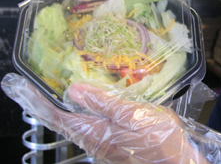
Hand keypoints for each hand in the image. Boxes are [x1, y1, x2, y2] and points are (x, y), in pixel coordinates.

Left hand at [1, 73, 202, 163]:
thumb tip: (73, 90)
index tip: (22, 88)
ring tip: (59, 88)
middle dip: (48, 103)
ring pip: (77, 123)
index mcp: (95, 132)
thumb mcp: (133, 115)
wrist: (178, 163)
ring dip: (64, 107)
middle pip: (63, 121)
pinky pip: (91, 125)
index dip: (39, 103)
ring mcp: (104, 144)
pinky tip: (91, 101)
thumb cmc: (158, 139)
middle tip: (39, 84)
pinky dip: (84, 111)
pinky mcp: (115, 143)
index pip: (58, 117)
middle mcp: (94, 141)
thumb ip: (104, 103)